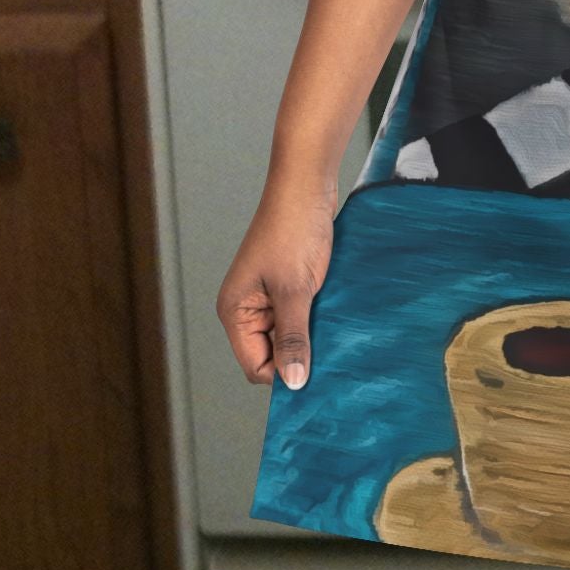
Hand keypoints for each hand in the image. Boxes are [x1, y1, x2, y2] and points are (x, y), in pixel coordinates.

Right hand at [218, 178, 336, 391]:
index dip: (283, 374)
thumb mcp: (295, 290)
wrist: (308, 185)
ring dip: (310, 335)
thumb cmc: (294, 231)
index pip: (256, 365)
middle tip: (331, 353)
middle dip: (299, 354)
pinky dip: (315, 317)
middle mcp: (247, 308)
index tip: (316, 376)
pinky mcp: (288, 284)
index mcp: (235, 312)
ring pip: (289, 334)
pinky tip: (334, 314)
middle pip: (272, 353)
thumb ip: (294, 337)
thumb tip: (292, 383)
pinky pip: (300, 315)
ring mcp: (268, 295)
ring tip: (333, 329)